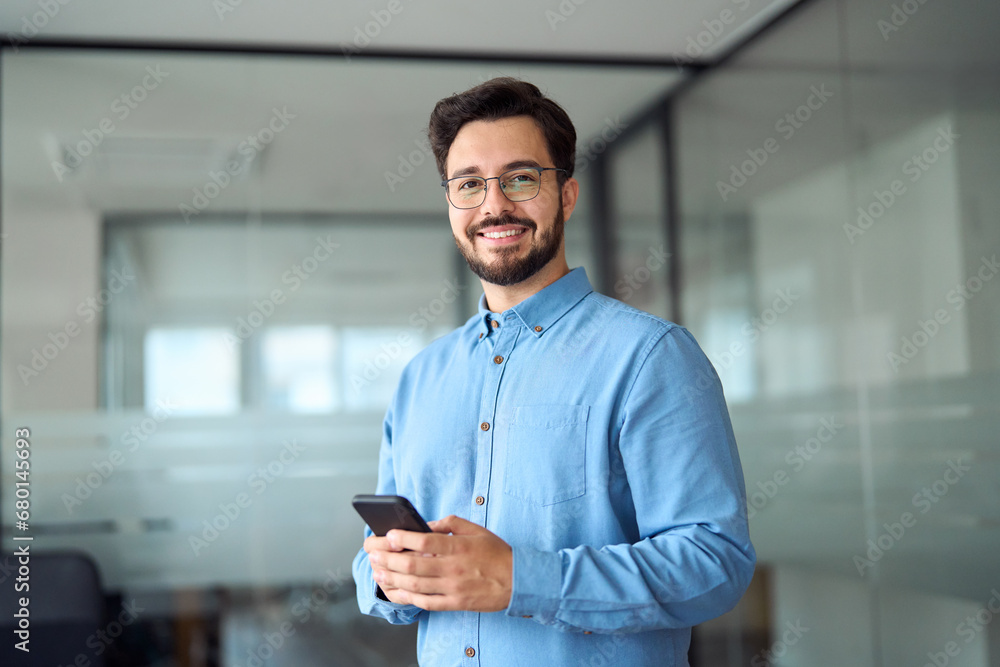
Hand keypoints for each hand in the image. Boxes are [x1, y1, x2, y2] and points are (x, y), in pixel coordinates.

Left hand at [366, 515, 512, 611]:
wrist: (518, 581)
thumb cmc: (496, 553)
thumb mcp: (476, 530)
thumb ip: (450, 523)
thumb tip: (426, 524)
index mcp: (459, 547)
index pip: (425, 542)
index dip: (403, 538)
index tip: (388, 534)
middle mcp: (453, 569)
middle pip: (412, 566)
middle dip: (387, 559)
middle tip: (372, 552)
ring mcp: (453, 588)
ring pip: (414, 586)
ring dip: (391, 578)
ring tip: (376, 571)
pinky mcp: (454, 603)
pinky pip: (424, 602)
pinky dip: (405, 597)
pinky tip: (393, 590)